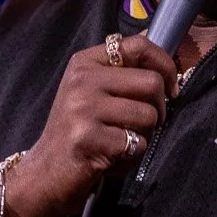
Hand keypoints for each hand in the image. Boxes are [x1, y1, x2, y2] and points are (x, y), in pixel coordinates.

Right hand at [9, 34, 177, 216]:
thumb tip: (157, 42)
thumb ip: (121, 70)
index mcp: (85, 63)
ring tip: (119, 142)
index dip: (165, 65)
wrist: (45, 173)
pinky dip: (131, 158)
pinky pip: (138, 145)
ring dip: (143, 136)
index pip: (138, 46)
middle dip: (159, 108)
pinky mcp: (89, 138)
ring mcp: (83, 109)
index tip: (171, 86)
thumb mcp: (91, 91)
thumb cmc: (77, 132)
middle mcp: (82, 80)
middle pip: (152, 83)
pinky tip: (110, 159)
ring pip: (149, 116)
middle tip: (143, 124)